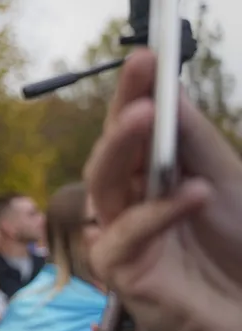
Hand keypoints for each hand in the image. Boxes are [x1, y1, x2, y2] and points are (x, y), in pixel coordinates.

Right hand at [84, 49, 241, 330]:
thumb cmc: (241, 250)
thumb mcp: (225, 182)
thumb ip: (192, 142)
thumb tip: (165, 91)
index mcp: (149, 180)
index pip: (131, 131)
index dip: (133, 93)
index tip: (145, 56)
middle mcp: (127, 205)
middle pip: (108, 155)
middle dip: (119, 114)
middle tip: (137, 76)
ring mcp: (121, 239)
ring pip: (102, 187)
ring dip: (120, 148)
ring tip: (144, 116)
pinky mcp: (123, 274)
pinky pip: (126, 234)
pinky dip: (159, 211)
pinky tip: (193, 193)